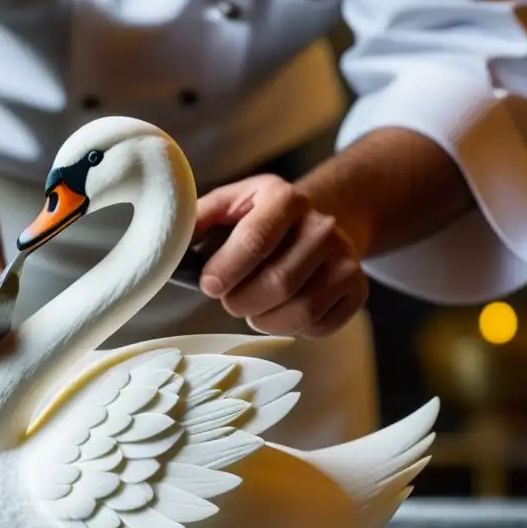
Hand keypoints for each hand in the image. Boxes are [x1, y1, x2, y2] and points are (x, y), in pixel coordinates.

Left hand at [193, 174, 367, 337]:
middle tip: (230, 300)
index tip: (210, 286)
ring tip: (254, 309)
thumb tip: (169, 241)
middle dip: (243, 302)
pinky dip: (294, 329)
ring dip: (265, 320)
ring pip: (301, 311)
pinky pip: (321, 326)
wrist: (319, 220)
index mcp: (285, 198)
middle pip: (278, 283)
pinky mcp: (357, 287)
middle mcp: (323, 225)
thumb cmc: (262, 219)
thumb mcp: (230, 205)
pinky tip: (283, 311)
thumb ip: (198, 219)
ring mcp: (346, 257)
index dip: (227, 270)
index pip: (255, 239)